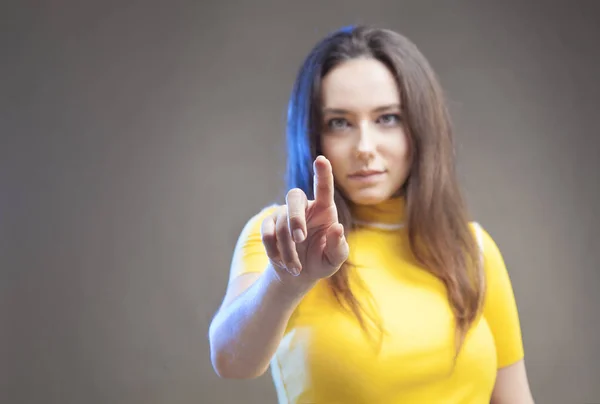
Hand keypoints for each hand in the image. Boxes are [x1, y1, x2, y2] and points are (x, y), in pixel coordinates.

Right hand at [261, 156, 348, 282]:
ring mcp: (284, 213)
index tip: (321, 159)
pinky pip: (267, 234)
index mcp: (324, 209)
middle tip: (300, 239)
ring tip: (296, 268)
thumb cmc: (321, 261)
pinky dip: (275, 252)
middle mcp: (304, 207)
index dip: (322, 173)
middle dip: (295, 218)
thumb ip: (338, 246)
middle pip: (293, 197)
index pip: (323, 188)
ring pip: (280, 224)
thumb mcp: (334, 259)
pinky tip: (283, 262)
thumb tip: (337, 228)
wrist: (298, 273)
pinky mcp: (269, 224)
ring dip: (288, 250)